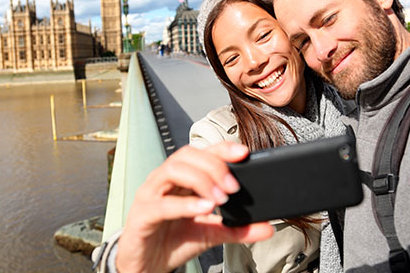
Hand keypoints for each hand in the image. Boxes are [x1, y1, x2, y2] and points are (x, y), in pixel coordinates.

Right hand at [116, 142, 273, 271]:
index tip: (244, 153)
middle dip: (213, 166)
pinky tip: (204, 208)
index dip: (221, 148)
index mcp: (181, 179)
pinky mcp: (142, 215)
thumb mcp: (210, 233)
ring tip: (220, 198)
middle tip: (234, 187)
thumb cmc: (172, 242)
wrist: (146, 267)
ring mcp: (150, 195)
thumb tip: (267, 227)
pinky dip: (185, 204)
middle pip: (187, 155)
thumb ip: (237, 229)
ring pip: (172, 170)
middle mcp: (164, 181)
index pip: (201, 153)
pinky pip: (162, 204)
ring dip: (200, 180)